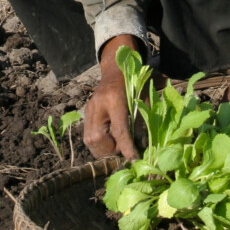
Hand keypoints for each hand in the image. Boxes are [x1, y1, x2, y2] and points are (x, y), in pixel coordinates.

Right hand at [82, 35, 142, 159]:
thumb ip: (142, 123)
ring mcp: (89, 109)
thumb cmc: (134, 85)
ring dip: (104, 149)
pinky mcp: (86, 113)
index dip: (127, 149)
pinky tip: (109, 141)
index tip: (135, 160)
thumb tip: (142, 146)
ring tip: (116, 146)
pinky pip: (87, 136)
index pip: (119, 131)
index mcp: (115, 100)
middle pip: (99, 138)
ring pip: (90, 140)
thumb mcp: (143, 101)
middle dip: (112, 150)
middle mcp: (98, 105)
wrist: (116, 70)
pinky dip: (98, 144)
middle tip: (123, 149)